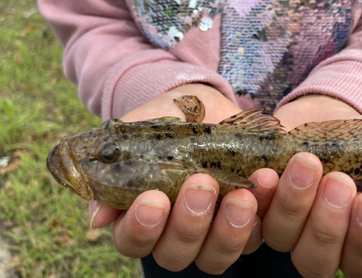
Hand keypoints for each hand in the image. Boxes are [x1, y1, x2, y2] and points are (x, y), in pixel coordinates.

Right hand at [88, 83, 261, 273]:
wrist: (208, 106)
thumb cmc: (167, 119)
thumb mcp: (142, 130)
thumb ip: (119, 168)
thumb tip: (97, 219)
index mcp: (143, 215)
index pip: (133, 240)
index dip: (141, 227)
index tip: (153, 197)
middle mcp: (176, 232)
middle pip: (174, 254)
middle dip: (188, 223)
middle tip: (199, 183)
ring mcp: (212, 232)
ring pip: (214, 256)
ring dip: (227, 228)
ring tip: (240, 192)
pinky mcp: (246, 225)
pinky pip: (256, 237)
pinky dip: (261, 215)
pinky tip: (264, 184)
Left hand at [248, 95, 361, 277]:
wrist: (331, 111)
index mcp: (351, 244)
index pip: (358, 263)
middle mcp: (314, 242)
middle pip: (314, 258)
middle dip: (326, 221)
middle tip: (338, 180)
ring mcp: (281, 222)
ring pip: (280, 235)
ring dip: (293, 202)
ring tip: (306, 163)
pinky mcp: (256, 201)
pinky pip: (251, 212)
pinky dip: (258, 196)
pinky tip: (265, 175)